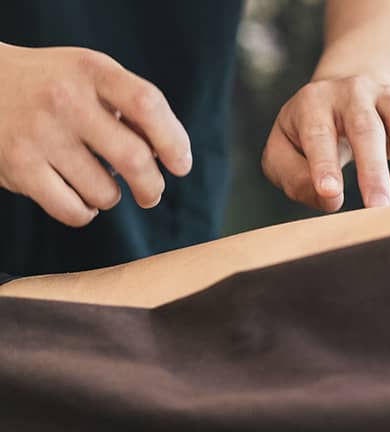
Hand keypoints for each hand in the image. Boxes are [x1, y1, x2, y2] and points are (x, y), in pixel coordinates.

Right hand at [0, 44, 191, 226]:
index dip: (173, 140)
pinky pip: (73, 210)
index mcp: (91, 70)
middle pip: (134, 157)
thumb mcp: (89, 76)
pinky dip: (84, 212)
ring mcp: (39, 133)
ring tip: (100, 184)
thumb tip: (168, 155)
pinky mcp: (18, 166)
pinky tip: (79, 198)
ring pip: (104, 192)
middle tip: (150, 194)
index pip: (147, 104)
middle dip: (152, 186)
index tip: (180, 165)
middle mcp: (65, 99)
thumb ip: (130, 107)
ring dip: (111, 197)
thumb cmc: (51, 86)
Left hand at [261, 75, 389, 211]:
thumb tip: (331, 199)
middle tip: (379, 209)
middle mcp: (352, 91)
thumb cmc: (309, 135)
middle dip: (374, 171)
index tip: (332, 194)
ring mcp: (386, 93)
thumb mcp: (284, 155)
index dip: (324, 165)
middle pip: (367, 127)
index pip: (318, 134)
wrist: (342, 97)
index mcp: (313, 103)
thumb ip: (297, 180)